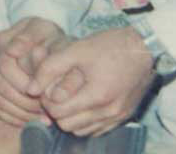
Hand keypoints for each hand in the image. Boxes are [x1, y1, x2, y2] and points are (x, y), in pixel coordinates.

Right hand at [0, 17, 67, 126]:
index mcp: (2, 39)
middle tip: (45, 110)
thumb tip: (11, 51)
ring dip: (20, 112)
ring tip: (42, 118)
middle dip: (25, 101)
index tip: (44, 94)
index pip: (6, 66)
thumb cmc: (47, 37)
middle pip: (1, 86)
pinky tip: (30, 120)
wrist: (43, 42)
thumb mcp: (43, 31)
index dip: (25, 83)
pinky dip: (13, 116)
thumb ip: (30, 38)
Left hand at [30, 26, 155, 137]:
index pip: (58, 112)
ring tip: (70, 96)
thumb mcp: (77, 49)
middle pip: (68, 125)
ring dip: (72, 117)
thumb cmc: (110, 45)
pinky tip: (85, 102)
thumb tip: (30, 89)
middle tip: (57, 92)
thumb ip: (50, 67)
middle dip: (58, 110)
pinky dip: (86, 120)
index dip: (47, 100)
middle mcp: (109, 112)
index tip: (48, 86)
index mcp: (97, 95)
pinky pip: (97, 129)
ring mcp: (117, 116)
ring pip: (82, 131)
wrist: (144, 47)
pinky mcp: (124, 116)